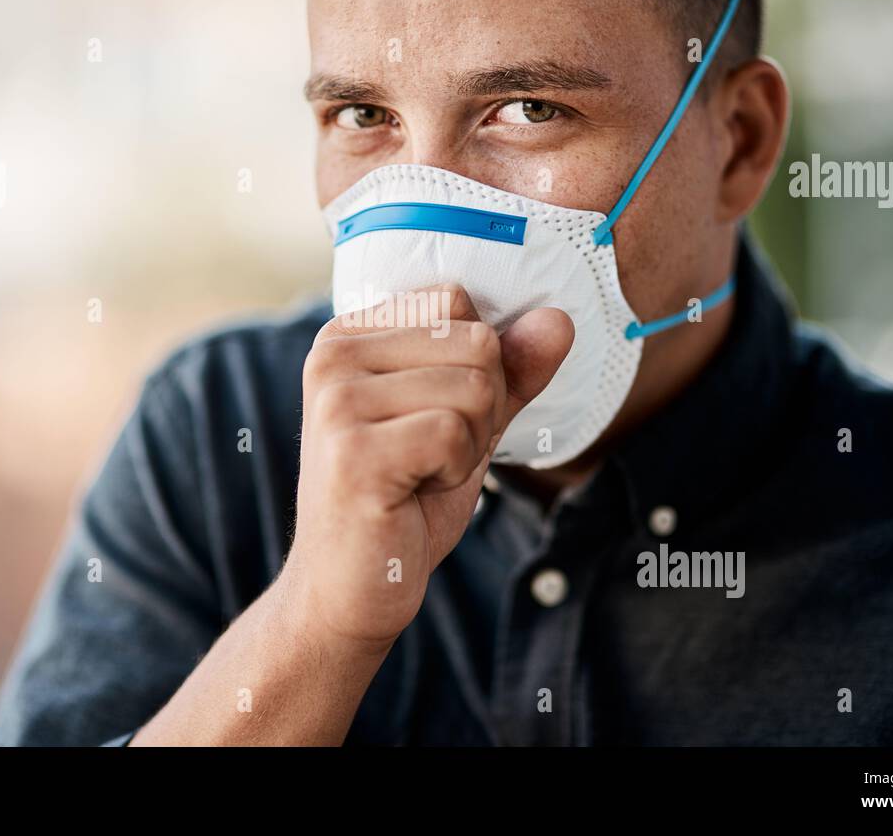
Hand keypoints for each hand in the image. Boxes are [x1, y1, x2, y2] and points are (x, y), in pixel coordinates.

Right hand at [283, 284, 573, 651]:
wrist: (346, 590)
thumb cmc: (402, 501)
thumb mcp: (466, 422)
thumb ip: (510, 369)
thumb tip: (560, 319)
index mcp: (348, 334)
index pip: (459, 303)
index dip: (475, 367)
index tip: (427, 418)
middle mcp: (332, 354)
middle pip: (476, 344)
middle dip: (480, 411)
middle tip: (426, 457)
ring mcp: (336, 402)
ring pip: (474, 387)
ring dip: (468, 446)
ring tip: (418, 475)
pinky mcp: (352, 452)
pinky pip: (455, 433)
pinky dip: (454, 472)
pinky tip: (411, 494)